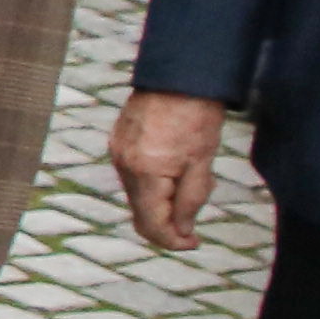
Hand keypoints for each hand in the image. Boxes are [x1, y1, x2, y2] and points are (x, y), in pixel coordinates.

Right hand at [111, 88, 227, 250]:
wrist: (179, 75)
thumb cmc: (196, 115)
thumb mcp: (202, 163)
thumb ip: (191, 201)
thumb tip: (182, 231)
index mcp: (146, 172)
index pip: (152, 225)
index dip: (173, 242)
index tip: (193, 242)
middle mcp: (125, 166)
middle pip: (140, 214)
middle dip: (167, 225)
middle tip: (193, 228)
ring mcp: (117, 153)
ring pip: (137, 196)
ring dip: (162, 203)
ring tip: (191, 182)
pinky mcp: (118, 143)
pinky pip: (133, 176)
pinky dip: (153, 184)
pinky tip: (175, 168)